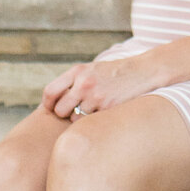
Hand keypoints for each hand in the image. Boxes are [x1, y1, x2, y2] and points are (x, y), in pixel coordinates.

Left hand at [42, 54, 159, 118]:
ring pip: (76, 119)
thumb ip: (73, 81)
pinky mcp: (108, 107)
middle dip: (65, 114)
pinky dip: (96, 120)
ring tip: (95, 109)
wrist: (142, 71)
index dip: (48, 104)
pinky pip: (91, 121)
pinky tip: (105, 110)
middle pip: (60, 110)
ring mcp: (96, 96)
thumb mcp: (91, 69)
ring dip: (82, 118)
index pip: (50, 92)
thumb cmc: (113, 72)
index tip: (51, 109)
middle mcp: (84, 83)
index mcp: (77, 71)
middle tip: (75, 112)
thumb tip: (53, 101)